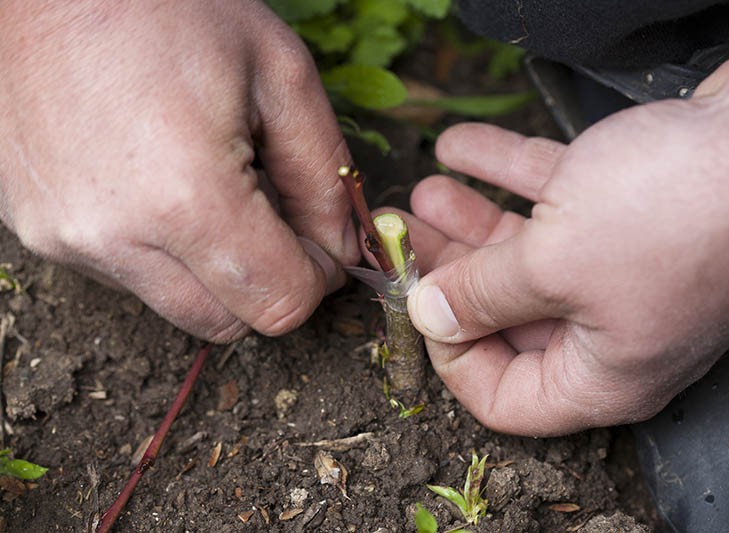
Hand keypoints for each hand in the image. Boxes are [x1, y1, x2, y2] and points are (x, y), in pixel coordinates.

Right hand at [0, 1, 357, 341]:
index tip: (318, 244)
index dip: (314, 280)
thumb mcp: (279, 74)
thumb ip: (324, 176)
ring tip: (210, 187)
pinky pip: (124, 273)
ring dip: (211, 270)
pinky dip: (159, 250)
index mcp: (186, 198)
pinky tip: (159, 184)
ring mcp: (65, 239)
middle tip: (274, 218)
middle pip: (226, 321)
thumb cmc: (167, 6)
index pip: (277, 304)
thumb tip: (339, 248)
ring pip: (175, 303)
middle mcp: (115, 237)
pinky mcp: (36, 230)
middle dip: (266, 284)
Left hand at [388, 57, 728, 435]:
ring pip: (528, 256)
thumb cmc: (674, 215)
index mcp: (602, 376)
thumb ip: (481, 296)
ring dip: (472, 222)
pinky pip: (557, 202)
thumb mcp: (552, 266)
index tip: (417, 304)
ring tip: (420, 192)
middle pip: (507, 316)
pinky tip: (457, 146)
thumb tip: (428, 315)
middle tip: (403, 238)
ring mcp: (624, 272)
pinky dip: (507, 175)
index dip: (451, 357)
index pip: (504, 398)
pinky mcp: (633, 214)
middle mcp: (613, 332)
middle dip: (450, 273)